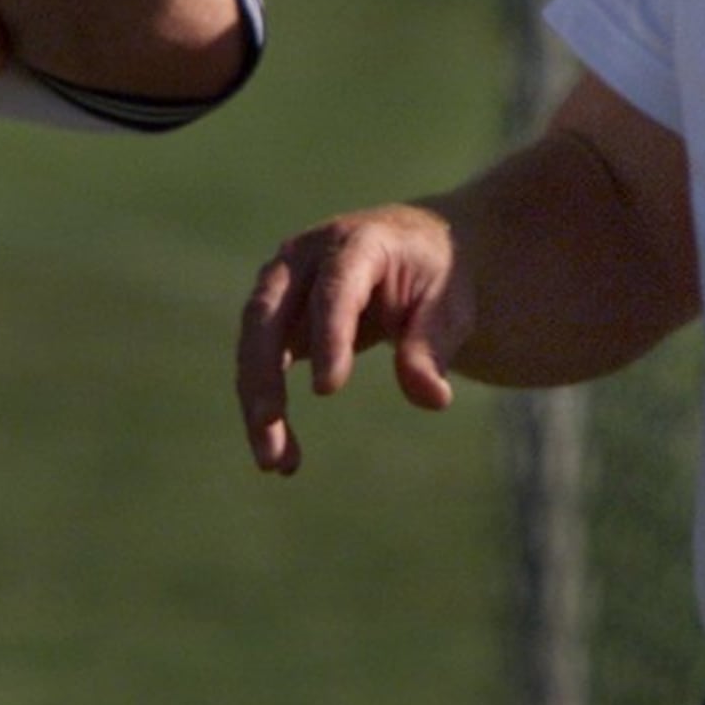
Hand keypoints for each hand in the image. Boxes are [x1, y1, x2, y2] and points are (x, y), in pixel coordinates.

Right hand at [235, 204, 470, 476]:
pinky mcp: (276, 317)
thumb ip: (433, 347)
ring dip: (257, 402)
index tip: (328, 391)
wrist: (416, 251)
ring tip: (273, 462)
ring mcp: (283, 284)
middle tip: (270, 426)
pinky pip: (260, 364)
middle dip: (263, 373)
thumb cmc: (437, 277)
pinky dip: (266, 408)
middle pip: (268, 313)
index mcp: (357, 242)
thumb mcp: (451, 306)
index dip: (329, 336)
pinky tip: (283, 456)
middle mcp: (306, 257)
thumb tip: (431, 399)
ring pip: (254, 343)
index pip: (336, 288)